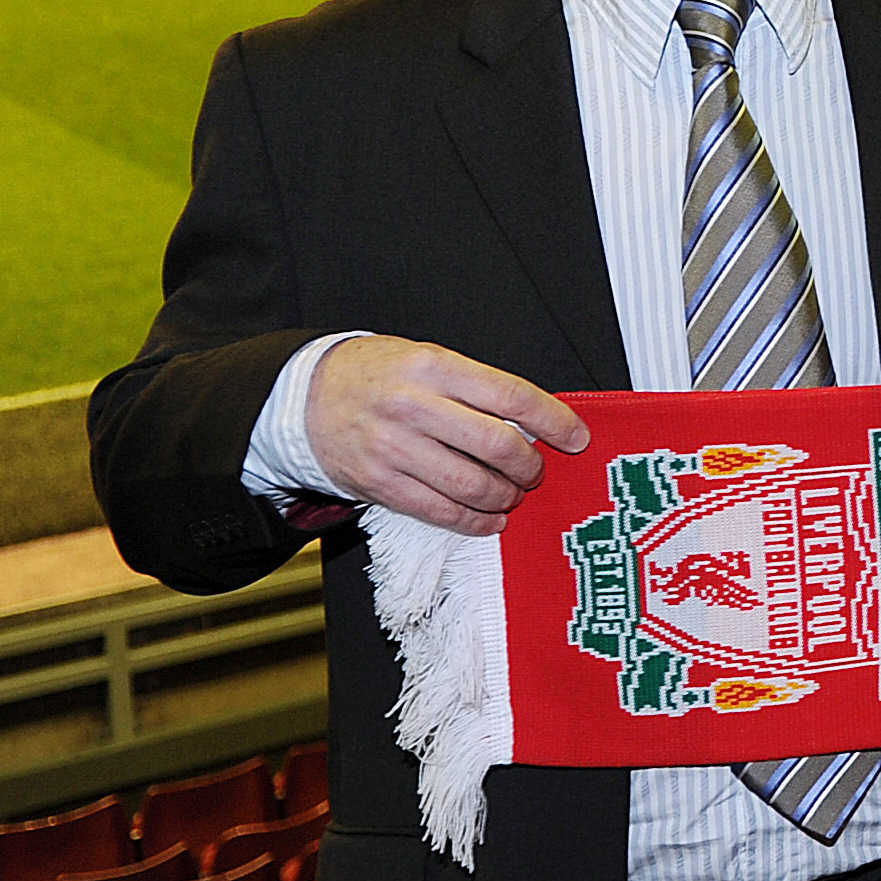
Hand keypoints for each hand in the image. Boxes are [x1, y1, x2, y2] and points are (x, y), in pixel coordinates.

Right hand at [303, 337, 586, 536]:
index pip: (511, 396)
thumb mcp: (427, 359)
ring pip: (472, 484)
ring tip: (512, 495)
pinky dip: (473, 521)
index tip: (577, 437)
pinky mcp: (380, 483)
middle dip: (530, 467)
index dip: (554, 421)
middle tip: (537, 473)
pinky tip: (489, 519)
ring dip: (504, 497)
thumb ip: (475, 386)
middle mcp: (415, 406)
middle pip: (498, 445)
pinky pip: (439, 510)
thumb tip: (536, 421)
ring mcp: (394, 447)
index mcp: (435, 366)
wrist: (303, 396)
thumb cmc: (377, 375)